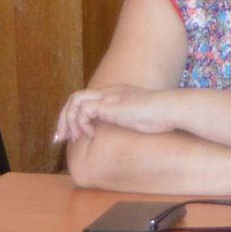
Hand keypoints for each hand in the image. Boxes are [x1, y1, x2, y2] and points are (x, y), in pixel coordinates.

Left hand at [50, 83, 187, 143]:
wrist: (170, 109)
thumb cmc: (163, 117)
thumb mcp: (141, 119)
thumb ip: (130, 122)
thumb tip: (125, 137)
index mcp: (116, 94)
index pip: (87, 100)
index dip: (75, 117)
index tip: (73, 136)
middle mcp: (109, 92)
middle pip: (75, 98)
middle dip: (63, 119)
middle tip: (60, 139)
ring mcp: (108, 96)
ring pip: (74, 101)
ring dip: (68, 121)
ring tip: (73, 139)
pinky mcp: (108, 105)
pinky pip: (83, 110)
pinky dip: (81, 124)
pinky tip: (90, 135)